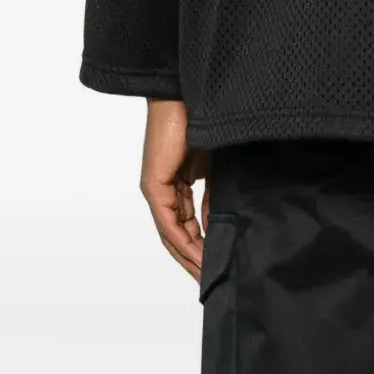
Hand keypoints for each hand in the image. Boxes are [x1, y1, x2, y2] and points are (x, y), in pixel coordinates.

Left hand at [140, 98, 209, 280]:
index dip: (201, 246)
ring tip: (206, 275)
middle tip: (211, 279)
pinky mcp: (155, 185)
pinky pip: (168, 222)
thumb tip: (219, 221)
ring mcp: (156, 189)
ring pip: (171, 234)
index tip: (218, 262)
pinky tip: (198, 255)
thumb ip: (214, 192)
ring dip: (189, 256)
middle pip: (176, 236)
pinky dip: (183, 242)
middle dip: (194, 259)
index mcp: (176, 182)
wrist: (183, 94)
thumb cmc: (200, 119)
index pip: (187, 223)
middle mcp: (162, 190)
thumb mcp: (214, 164)